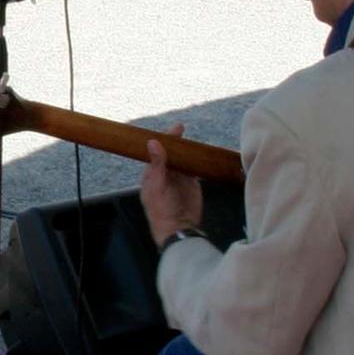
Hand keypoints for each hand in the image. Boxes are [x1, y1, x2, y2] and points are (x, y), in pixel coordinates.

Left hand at [140, 121, 205, 244]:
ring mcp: (179, 178)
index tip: (173, 128)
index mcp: (152, 173)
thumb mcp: (157, 186)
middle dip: (174, 140)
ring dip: (186, 149)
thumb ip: (157, 165)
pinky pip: (194, 168)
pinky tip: (201, 153)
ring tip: (190, 138)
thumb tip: (152, 141)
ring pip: (182, 158)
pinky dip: (197, 160)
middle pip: (170, 152)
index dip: (163, 139)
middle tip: (181, 126)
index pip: (157, 151)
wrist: (179, 228)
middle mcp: (165, 173)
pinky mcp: (191, 183)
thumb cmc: (162, 209)